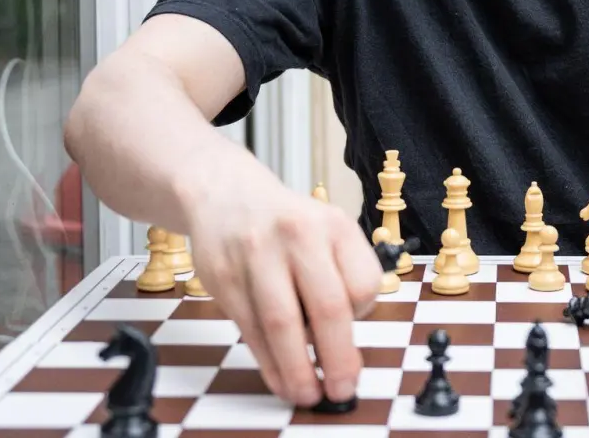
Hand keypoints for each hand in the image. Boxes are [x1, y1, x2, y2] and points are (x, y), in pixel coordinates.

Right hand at [183, 159, 382, 406]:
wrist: (224, 194)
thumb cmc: (287, 224)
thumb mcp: (327, 230)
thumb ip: (342, 275)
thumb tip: (345, 344)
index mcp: (333, 225)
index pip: (364, 283)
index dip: (363, 315)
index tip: (355, 332)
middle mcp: (297, 235)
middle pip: (326, 306)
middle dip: (338, 357)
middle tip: (343, 389)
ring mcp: (256, 254)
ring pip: (281, 324)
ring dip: (297, 369)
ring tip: (308, 394)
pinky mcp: (224, 276)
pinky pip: (250, 329)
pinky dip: (268, 362)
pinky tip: (280, 379)